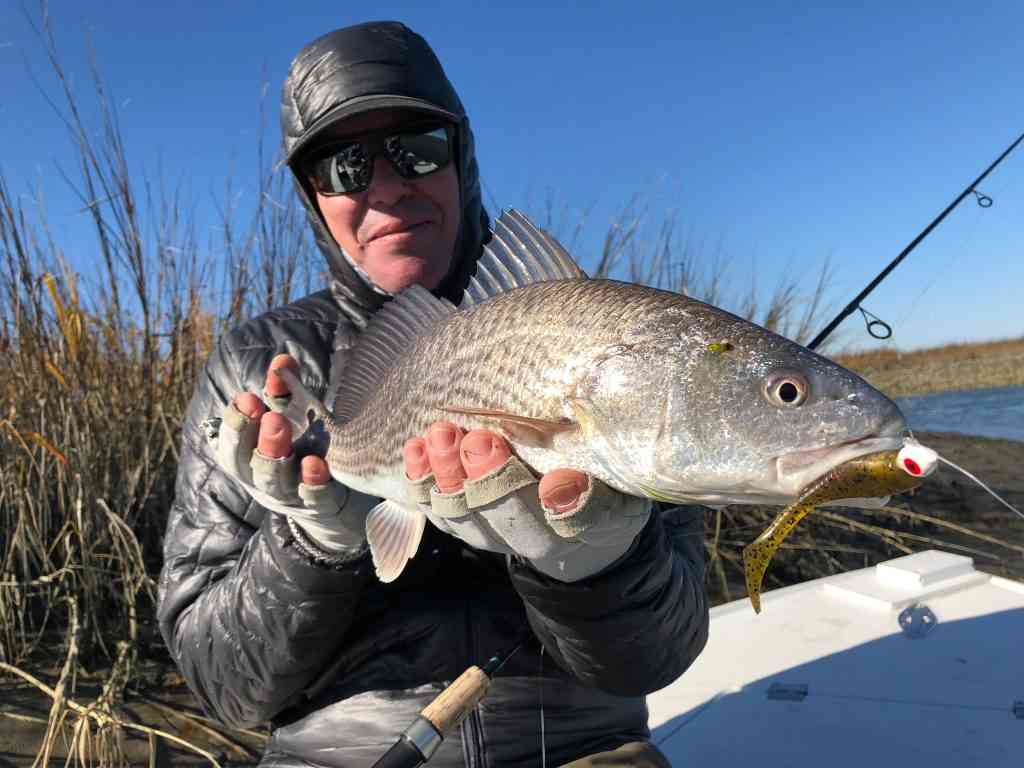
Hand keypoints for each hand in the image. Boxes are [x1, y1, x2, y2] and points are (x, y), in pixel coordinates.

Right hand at [210, 354, 374, 552]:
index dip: (236, 421)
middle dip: (254, 435)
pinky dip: (313, 483)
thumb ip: (284, 390)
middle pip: (248, 461)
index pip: (230, 441)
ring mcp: (287, 495)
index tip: (247, 398)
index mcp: (245, 456)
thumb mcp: (291, 418)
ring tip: (282, 428)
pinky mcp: (317, 507)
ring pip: (275, 481)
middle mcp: (260, 478)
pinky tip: (316, 464)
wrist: (329, 502)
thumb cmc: (300, 449)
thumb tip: (282, 360)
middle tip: (267, 414)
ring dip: (276, 454)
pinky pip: (313, 499)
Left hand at [403, 422, 650, 580]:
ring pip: (457, 513)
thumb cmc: (607, 496)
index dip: (543, 497)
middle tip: (475, 439)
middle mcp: (521, 539)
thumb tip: (560, 487)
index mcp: (567, 532)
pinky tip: (415, 449)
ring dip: (443, 475)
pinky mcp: (465, 521)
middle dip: (480, 476)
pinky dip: (422, 480)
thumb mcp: (619, 500)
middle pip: (494, 514)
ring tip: (437, 437)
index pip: (553, 520)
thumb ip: (595, 499)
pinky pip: (435, 508)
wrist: (581, 534)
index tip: (547, 476)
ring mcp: (488, 532)